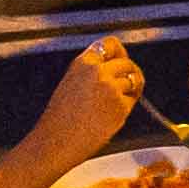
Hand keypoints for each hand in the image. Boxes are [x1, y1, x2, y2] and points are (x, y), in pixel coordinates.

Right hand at [31, 36, 143, 173]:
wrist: (55, 143)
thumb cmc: (60, 120)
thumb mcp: (71, 84)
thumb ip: (92, 73)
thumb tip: (118, 69)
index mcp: (82, 63)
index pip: (110, 44)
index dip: (121, 53)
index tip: (123, 62)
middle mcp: (98, 72)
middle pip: (127, 63)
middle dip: (131, 74)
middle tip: (128, 87)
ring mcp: (110, 88)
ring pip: (133, 80)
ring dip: (131, 91)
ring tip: (117, 104)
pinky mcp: (120, 106)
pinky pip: (132, 101)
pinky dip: (126, 108)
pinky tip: (110, 118)